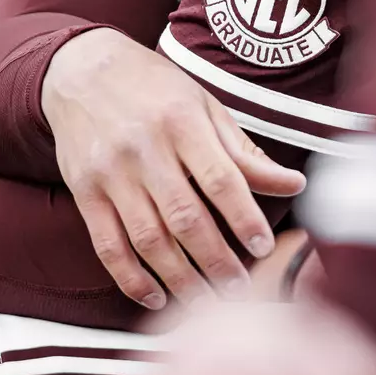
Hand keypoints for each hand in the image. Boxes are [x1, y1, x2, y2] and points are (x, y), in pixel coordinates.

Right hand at [42, 29, 306, 308]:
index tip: (263, 248)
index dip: (244, 218)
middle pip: (185, 217)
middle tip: (240, 292)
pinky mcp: (83, 192)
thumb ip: (244, 153)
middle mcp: (144, 149)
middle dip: (216, 260)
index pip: (220, 180)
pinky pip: (107, 245)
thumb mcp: (205, 107)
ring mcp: (110, 173)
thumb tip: (295, 185)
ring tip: (206, 304)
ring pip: (147, 239)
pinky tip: (155, 298)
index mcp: (182, 123)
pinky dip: (131, 278)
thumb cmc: (155, 90)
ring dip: (179, 279)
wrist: (80, 70)